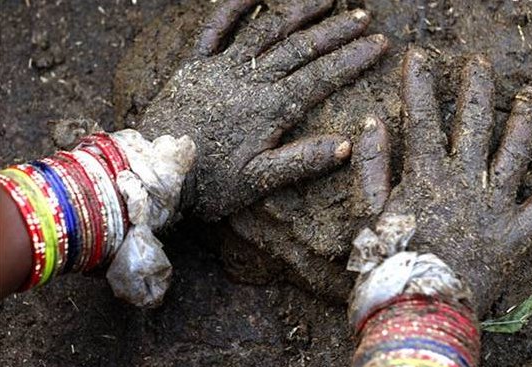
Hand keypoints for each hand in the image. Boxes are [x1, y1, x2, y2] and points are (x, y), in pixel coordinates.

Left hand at [137, 0, 387, 219]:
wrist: (153, 173)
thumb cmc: (207, 184)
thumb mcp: (257, 183)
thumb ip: (301, 161)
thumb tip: (347, 146)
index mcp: (269, 109)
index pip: (320, 77)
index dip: (351, 59)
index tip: (378, 43)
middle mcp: (249, 81)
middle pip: (300, 48)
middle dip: (335, 31)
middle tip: (363, 16)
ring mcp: (221, 68)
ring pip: (266, 30)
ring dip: (298, 11)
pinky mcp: (195, 64)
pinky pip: (215, 27)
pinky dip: (233, 6)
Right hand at [368, 46, 531, 314]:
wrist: (416, 311)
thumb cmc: (387, 264)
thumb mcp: (368, 212)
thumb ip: (371, 165)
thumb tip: (371, 121)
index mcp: (425, 175)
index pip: (422, 118)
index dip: (419, 84)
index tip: (418, 57)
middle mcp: (464, 182)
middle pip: (473, 123)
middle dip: (475, 88)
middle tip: (480, 62)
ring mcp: (494, 207)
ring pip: (514, 152)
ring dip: (525, 119)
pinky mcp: (516, 235)